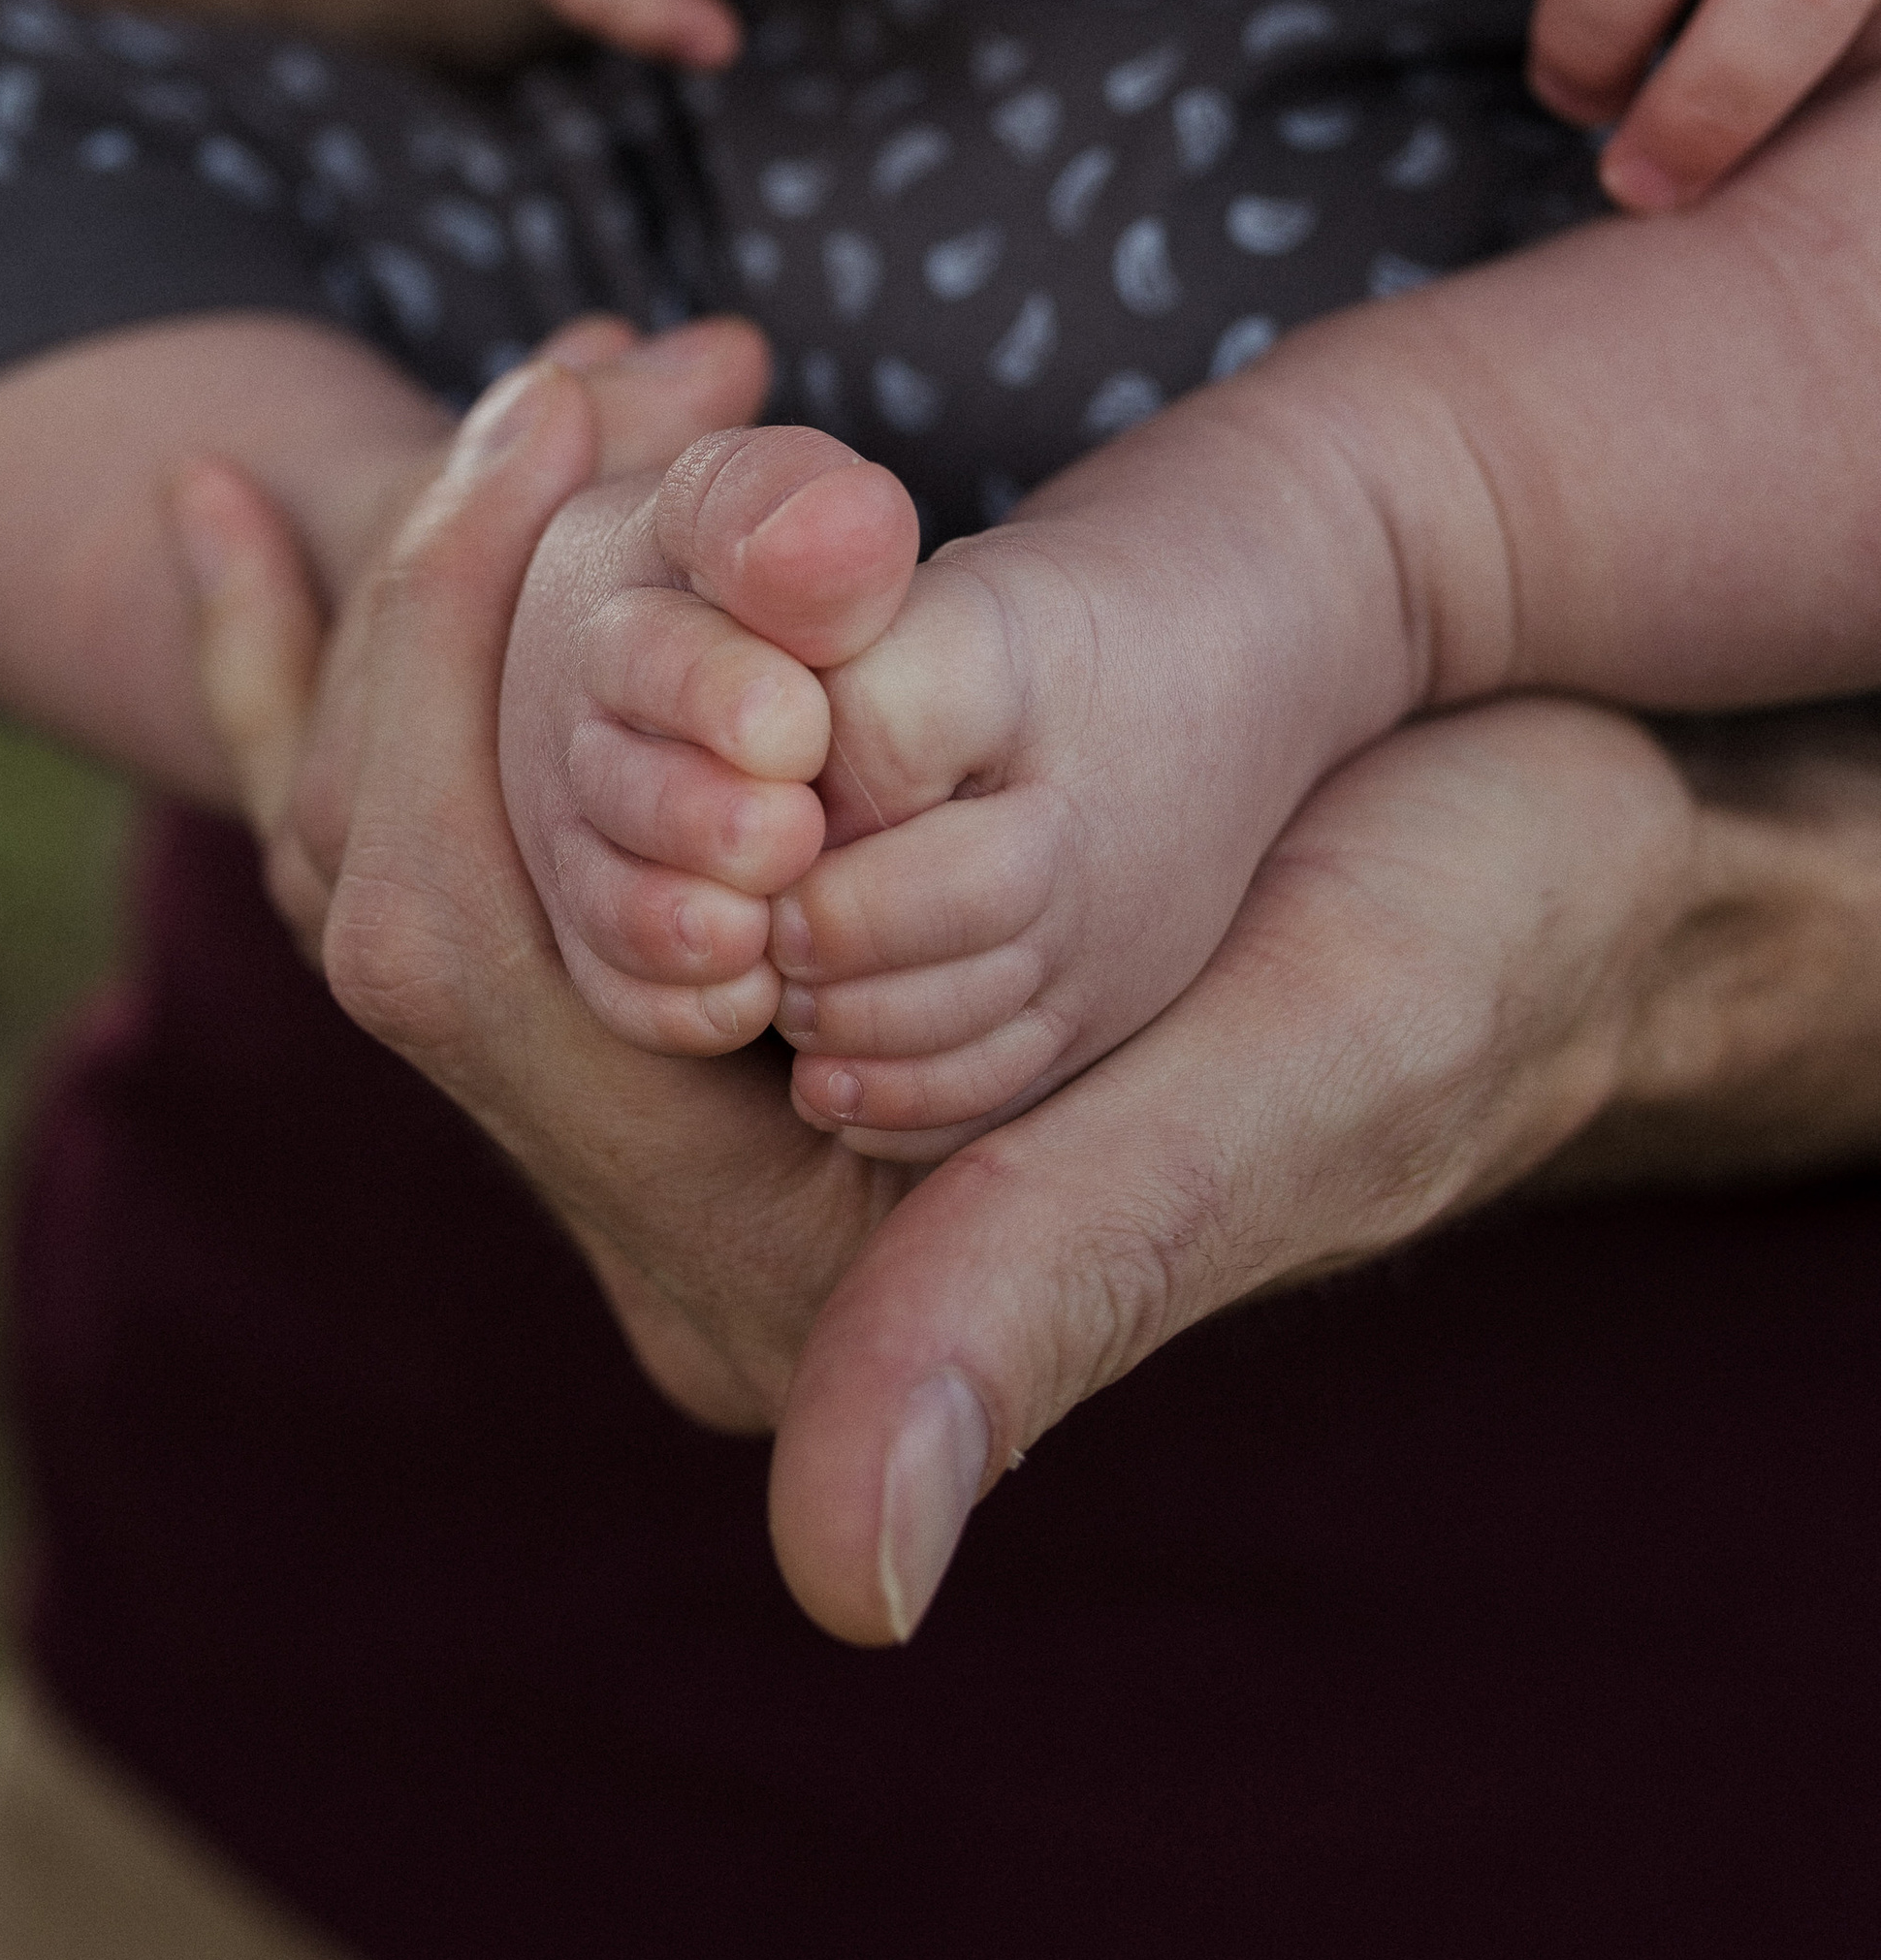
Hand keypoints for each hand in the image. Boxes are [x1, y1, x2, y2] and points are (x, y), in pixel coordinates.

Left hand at [182, 392, 1880, 1647]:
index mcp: (777, 1280)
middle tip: (558, 374)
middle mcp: (698, 1209)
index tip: (537, 436)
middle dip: (437, 610)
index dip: (447, 693)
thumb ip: (1046, 1292)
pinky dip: (522, 620)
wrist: (1546, 882)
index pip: (467, 969)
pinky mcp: (741, 971)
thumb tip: (844, 1585)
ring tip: (566, 374)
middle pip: (413, 888)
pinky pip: (536, 789)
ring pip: (448, 824)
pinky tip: (569, 440)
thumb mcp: (1272, 1096)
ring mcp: (704, 1088)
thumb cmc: (1454, 969)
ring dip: (462, 592)